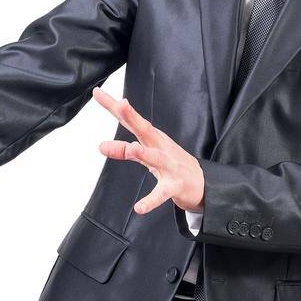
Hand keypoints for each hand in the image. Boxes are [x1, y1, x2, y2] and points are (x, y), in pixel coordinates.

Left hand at [93, 88, 204, 214]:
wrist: (202, 183)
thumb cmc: (171, 165)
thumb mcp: (146, 156)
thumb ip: (123, 150)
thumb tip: (100, 146)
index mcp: (152, 138)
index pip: (130, 119)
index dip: (113, 106)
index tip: (97, 92)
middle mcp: (160, 147)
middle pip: (145, 129)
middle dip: (132, 116)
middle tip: (120, 103)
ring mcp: (169, 165)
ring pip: (156, 157)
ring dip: (144, 153)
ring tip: (132, 150)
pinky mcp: (175, 186)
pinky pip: (161, 194)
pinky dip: (150, 201)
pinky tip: (139, 208)